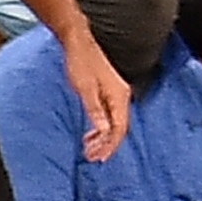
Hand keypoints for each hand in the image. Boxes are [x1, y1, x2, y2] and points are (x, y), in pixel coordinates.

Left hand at [62, 30, 130, 161]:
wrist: (79, 41)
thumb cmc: (81, 62)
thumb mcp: (85, 89)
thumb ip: (95, 110)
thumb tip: (104, 130)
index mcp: (119, 96)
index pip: (119, 128)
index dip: (111, 145)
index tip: (100, 158)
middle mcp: (122, 96)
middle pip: (119, 127)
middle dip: (106, 144)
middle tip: (91, 157)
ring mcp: (116, 94)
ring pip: (114, 122)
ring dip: (103, 137)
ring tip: (89, 148)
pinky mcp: (109, 92)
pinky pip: (109, 115)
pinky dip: (101, 127)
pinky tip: (91, 134)